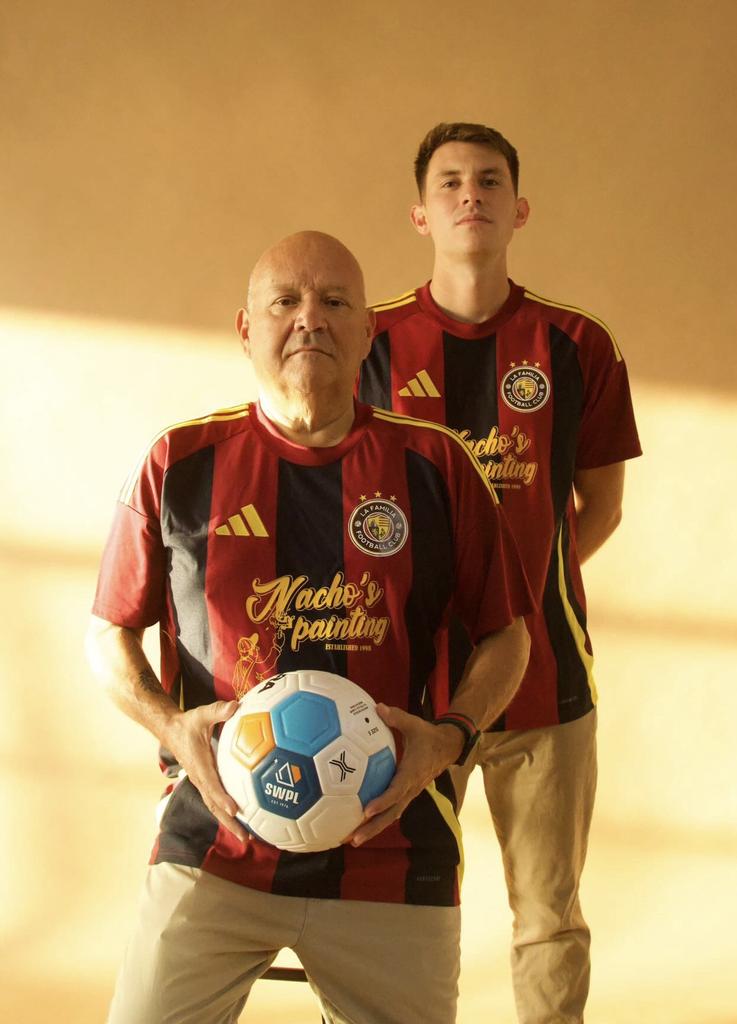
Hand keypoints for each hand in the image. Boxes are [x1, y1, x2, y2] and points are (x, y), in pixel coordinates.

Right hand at [162, 700, 246, 842]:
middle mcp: (200, 779)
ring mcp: (202, 783)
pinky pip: (218, 800)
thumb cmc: (188, 723)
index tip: (235, 810)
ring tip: (249, 837)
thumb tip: (235, 705)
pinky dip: (229, 812)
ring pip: (216, 808)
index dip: (223, 799)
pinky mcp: (206, 782)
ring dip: (231, 823)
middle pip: (215, 807)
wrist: (171, 730)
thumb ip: (218, 711)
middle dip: (230, 823)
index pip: (212, 786)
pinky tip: (247, 817)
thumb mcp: (201, 714)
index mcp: (200, 766)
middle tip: (247, 839)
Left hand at [348, 703, 462, 846]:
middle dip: (372, 828)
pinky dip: (376, 820)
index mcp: (412, 774)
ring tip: (351, 840)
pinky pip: (391, 810)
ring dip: (372, 830)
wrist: (448, 747)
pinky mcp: (406, 794)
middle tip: (352, 839)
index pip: (396, 791)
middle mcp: (410, 789)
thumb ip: (396, 717)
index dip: (382, 802)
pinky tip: (359, 824)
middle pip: (391, 814)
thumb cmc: (429, 736)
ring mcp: (409, 794)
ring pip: (390, 817)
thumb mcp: (415, 724)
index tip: (366, 810)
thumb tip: (377, 707)